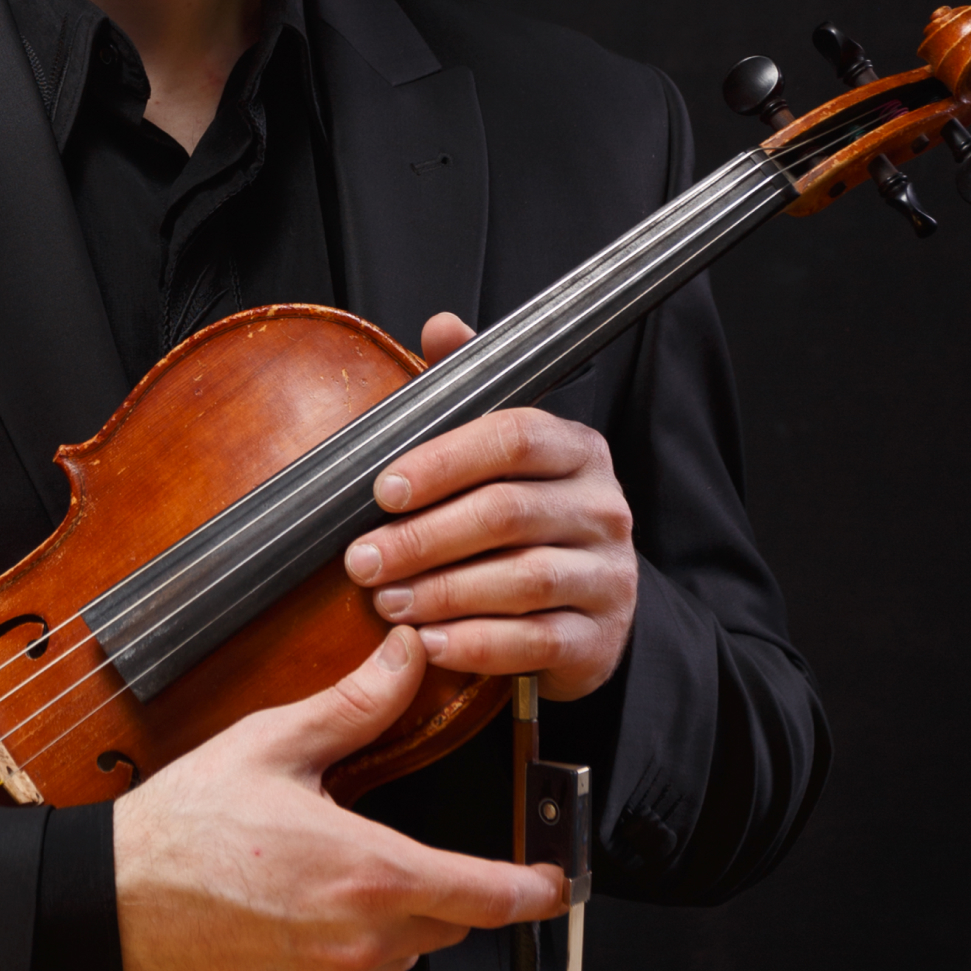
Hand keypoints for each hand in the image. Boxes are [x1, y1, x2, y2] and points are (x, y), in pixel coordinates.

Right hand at [112, 627, 566, 970]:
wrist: (113, 904)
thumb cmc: (186, 823)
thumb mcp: (274, 744)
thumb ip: (356, 705)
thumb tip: (407, 657)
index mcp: (371, 872)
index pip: (486, 894)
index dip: (532, 891)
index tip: (554, 883)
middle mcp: (363, 941)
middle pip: (444, 920)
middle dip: (434, 883)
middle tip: (378, 844)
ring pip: (400, 954)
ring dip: (387, 919)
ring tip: (322, 874)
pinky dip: (348, 955)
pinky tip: (298, 914)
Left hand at [342, 312, 637, 701]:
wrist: (586, 609)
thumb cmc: (523, 518)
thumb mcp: (498, 453)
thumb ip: (466, 391)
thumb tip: (442, 325)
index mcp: (576, 449)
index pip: (514, 437)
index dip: (444, 460)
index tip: (382, 488)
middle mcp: (602, 507)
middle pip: (507, 513)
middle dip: (423, 537)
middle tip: (362, 560)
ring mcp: (609, 575)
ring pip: (521, 580)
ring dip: (442, 593)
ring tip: (386, 603)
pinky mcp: (601, 638)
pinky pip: (537, 642)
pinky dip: (477, 644)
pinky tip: (429, 644)